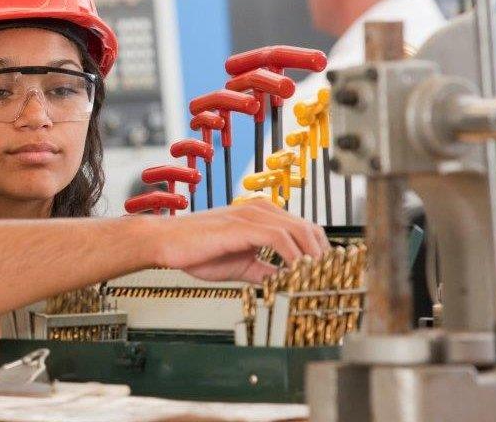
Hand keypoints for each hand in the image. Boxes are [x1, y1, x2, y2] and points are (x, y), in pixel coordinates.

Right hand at [153, 199, 327, 282]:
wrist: (166, 244)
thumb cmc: (195, 251)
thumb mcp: (240, 266)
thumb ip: (265, 271)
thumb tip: (288, 284)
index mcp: (261, 216)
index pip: (304, 229)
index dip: (320, 251)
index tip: (327, 274)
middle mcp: (260, 210)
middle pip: (309, 228)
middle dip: (324, 255)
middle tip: (329, 280)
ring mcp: (251, 216)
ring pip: (299, 231)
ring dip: (313, 257)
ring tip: (317, 279)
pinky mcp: (241, 226)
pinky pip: (279, 238)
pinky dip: (293, 256)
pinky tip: (296, 272)